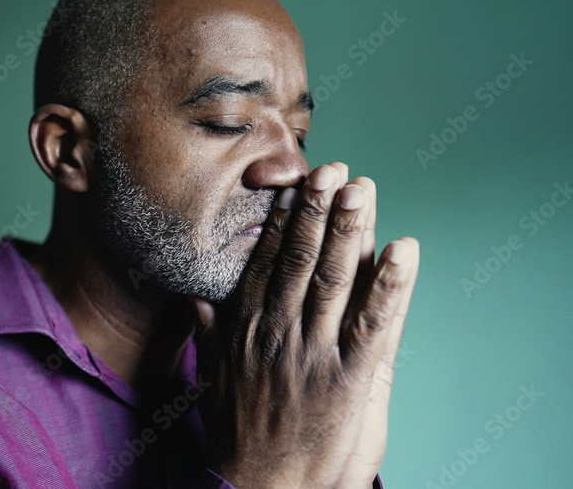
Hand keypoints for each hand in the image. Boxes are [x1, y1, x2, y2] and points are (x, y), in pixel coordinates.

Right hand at [191, 163, 418, 487]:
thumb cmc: (238, 433)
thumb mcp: (212, 376)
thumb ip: (209, 332)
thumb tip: (195, 297)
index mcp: (247, 328)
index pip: (266, 261)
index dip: (284, 219)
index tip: (293, 180)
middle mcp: (277, 332)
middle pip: (300, 260)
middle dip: (318, 210)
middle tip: (332, 167)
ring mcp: (312, 353)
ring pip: (334, 280)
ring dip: (350, 230)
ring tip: (361, 186)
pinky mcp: (348, 379)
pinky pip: (375, 324)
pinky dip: (391, 285)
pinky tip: (405, 249)